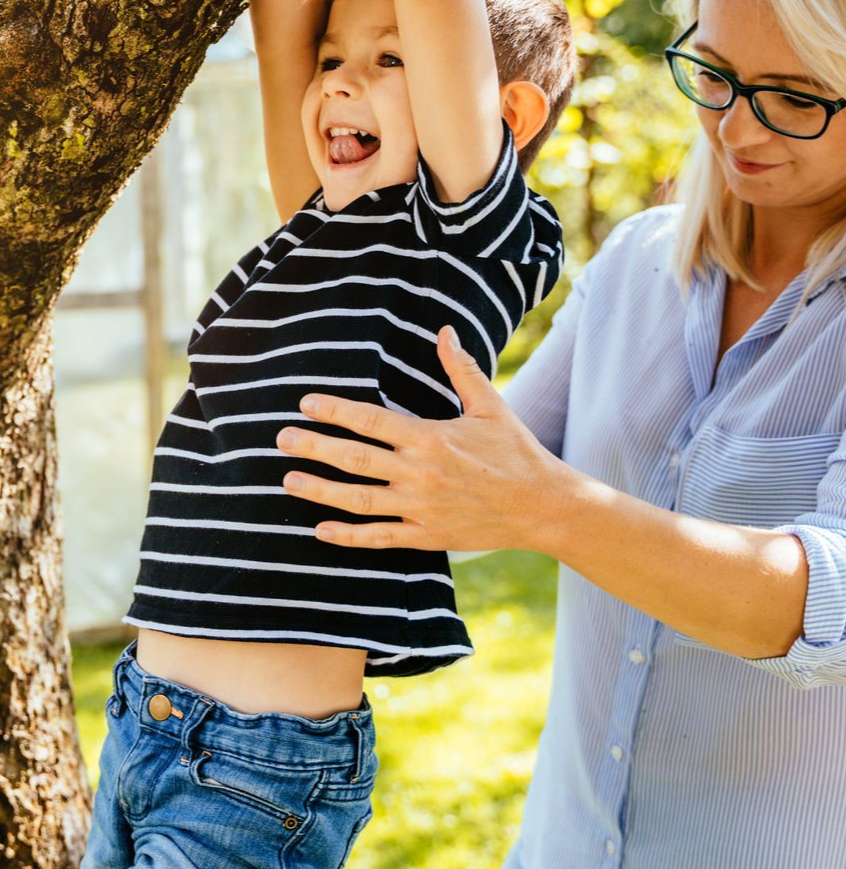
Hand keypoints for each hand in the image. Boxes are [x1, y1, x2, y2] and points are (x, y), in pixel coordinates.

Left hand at [275, 325, 561, 551]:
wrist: (541, 506)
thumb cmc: (516, 452)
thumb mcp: (490, 406)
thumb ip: (461, 369)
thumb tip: (444, 330)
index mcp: (431, 438)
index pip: (371, 421)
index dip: (335, 411)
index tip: (306, 403)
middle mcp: (420, 473)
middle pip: (355, 459)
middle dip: (314, 447)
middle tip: (281, 439)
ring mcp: (420, 508)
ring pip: (358, 500)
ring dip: (320, 491)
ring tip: (289, 480)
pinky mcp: (427, 535)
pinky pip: (379, 538)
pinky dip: (348, 536)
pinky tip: (320, 531)